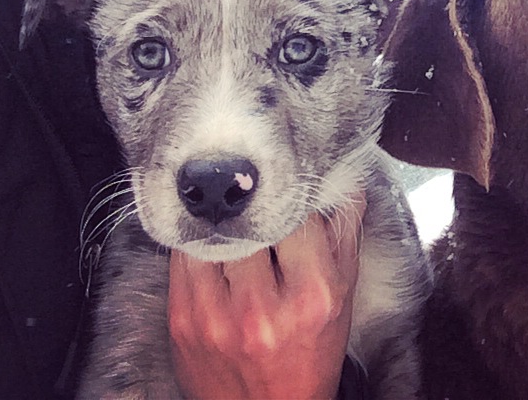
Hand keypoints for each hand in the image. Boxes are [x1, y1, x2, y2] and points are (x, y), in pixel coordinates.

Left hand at [168, 196, 365, 399]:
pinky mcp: (182, 321)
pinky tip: (212, 244)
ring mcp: (216, 316)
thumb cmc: (311, 350)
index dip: (296, 198)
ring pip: (216, 232)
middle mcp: (263, 309)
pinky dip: (199, 241)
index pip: (299, 214)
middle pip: (254, 222)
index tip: (293, 195)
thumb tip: (344, 177)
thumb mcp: (343, 294)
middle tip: (260, 204)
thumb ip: (345, 233)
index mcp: (313, 296)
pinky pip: (184, 255)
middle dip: (259, 209)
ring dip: (227, 221)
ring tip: (236, 222)